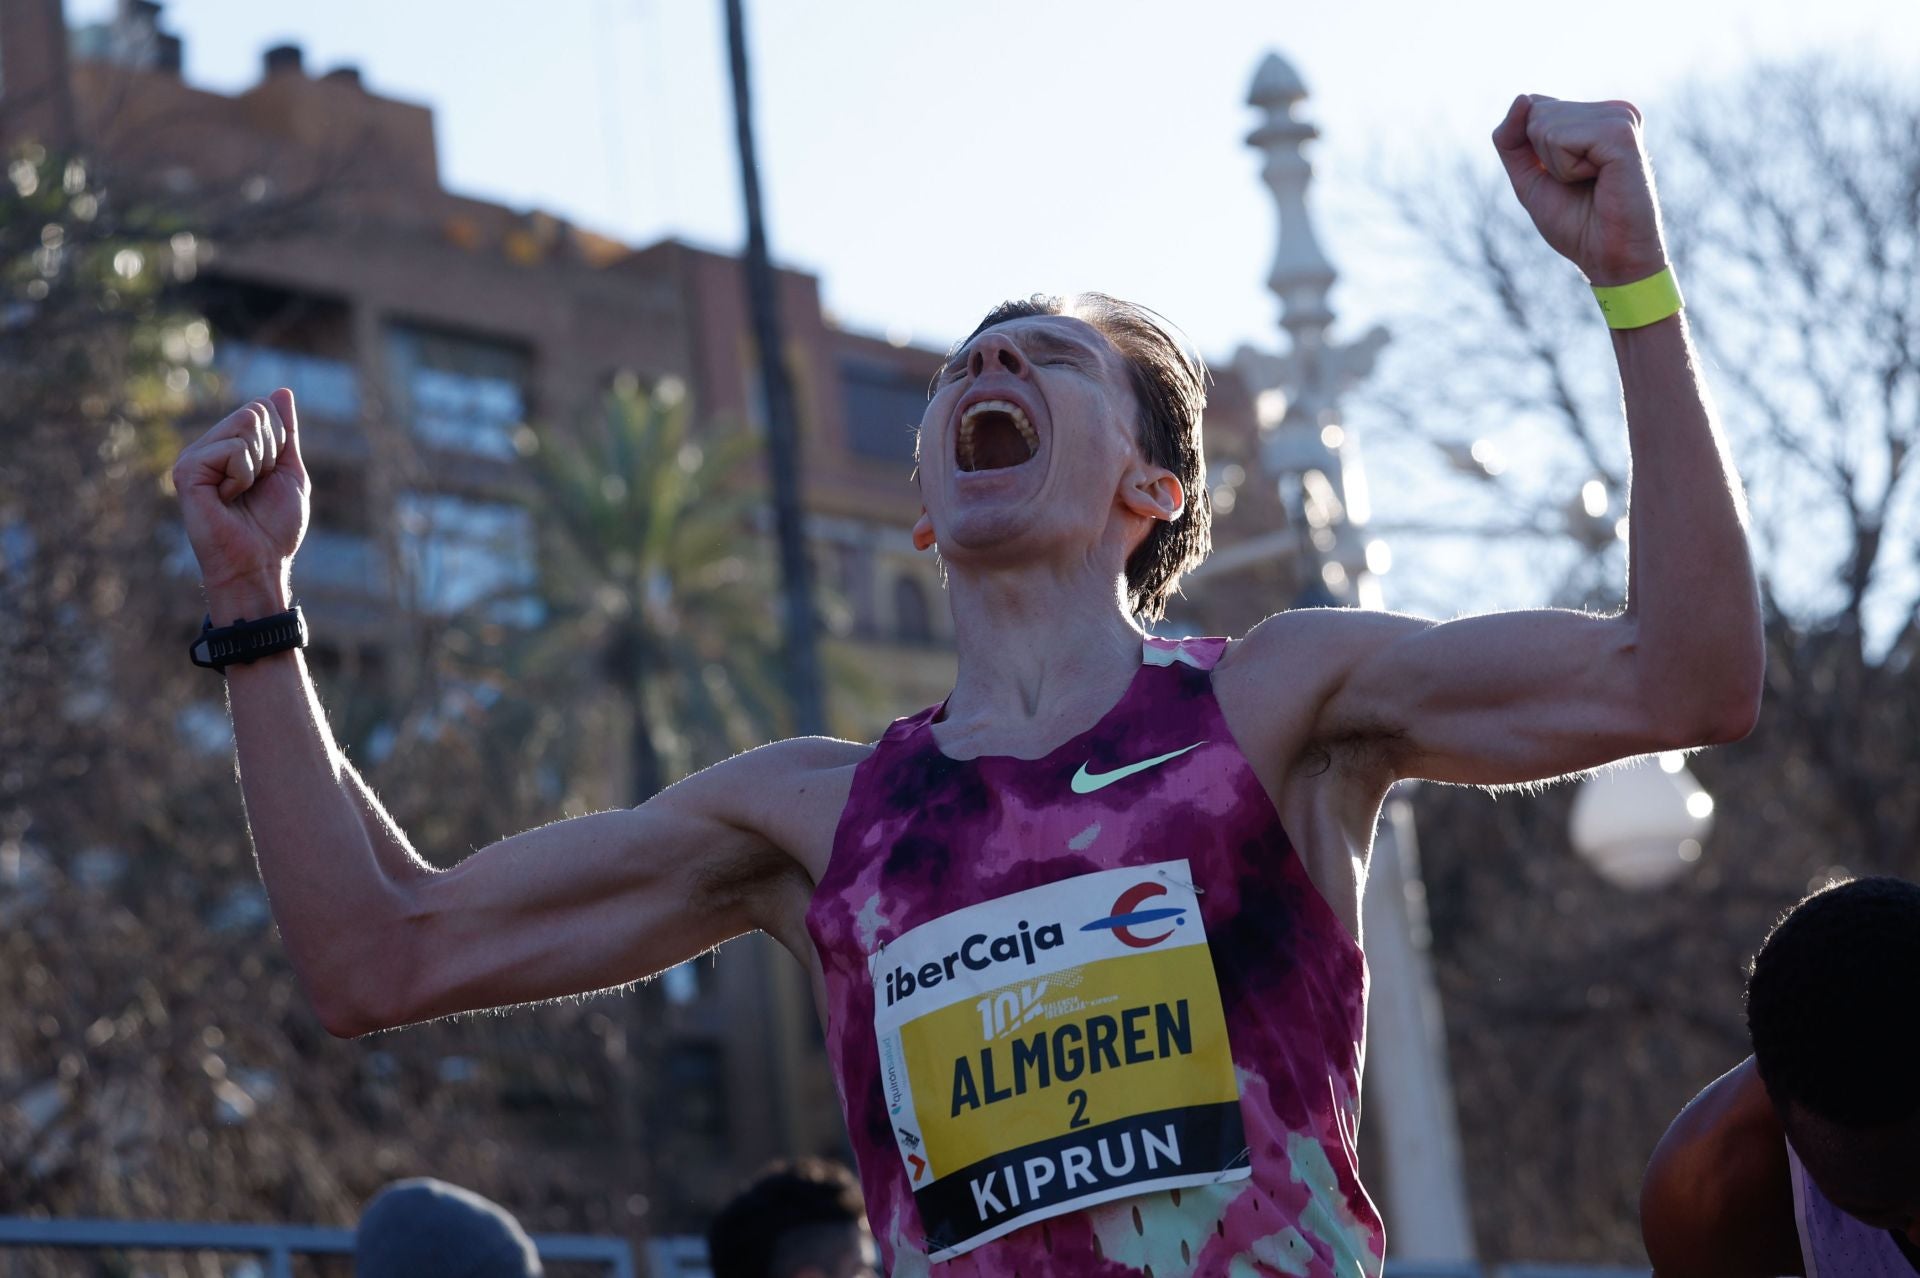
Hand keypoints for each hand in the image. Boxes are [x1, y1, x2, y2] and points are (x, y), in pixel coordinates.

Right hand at [171, 388, 308, 604]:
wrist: (260, 563)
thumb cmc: (274, 526)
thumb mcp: (289, 471)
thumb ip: (285, 432)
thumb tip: (280, 391)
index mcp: (229, 445)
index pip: (264, 408)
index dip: (279, 442)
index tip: (268, 476)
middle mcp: (207, 447)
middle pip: (255, 411)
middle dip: (270, 451)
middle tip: (255, 487)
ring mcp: (193, 457)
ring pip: (245, 424)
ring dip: (258, 464)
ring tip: (241, 493)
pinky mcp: (186, 471)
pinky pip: (231, 450)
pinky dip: (243, 476)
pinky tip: (227, 498)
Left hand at [1492, 95, 1667, 286]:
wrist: (1608, 256)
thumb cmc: (1575, 222)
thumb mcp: (1528, 177)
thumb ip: (1512, 139)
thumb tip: (1521, 98)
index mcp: (1596, 116)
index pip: (1533, 107)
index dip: (1531, 150)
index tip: (1564, 177)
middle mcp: (1612, 111)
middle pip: (1535, 113)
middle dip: (1542, 157)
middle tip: (1578, 183)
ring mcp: (1620, 117)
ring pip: (1544, 124)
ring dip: (1555, 165)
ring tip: (1590, 182)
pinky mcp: (1621, 132)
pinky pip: (1560, 137)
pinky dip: (1565, 168)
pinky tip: (1597, 179)